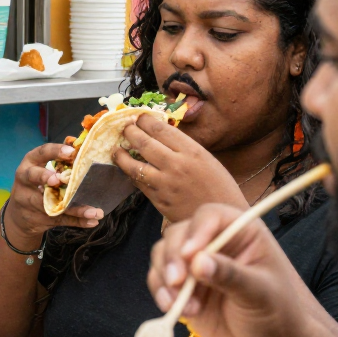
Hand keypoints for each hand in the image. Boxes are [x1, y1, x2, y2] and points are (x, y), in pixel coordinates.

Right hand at [5, 142, 103, 241]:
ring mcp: (28, 201)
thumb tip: (79, 143)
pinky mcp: (37, 218)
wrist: (19, 216)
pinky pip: (59, 220)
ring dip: (74, 209)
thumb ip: (59, 159)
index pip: (40, 153)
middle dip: (43, 177)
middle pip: (32, 176)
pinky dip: (77, 221)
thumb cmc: (36, 184)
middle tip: (57, 180)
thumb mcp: (41, 168)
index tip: (70, 152)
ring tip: (94, 212)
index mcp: (30, 163)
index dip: (55, 151)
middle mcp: (25, 180)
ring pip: (50, 204)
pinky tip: (91, 222)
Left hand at [113, 113, 246, 222]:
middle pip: (144, 142)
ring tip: (116, 148)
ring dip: (121, 154)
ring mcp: (165, 184)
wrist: (221, 219)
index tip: (139, 117)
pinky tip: (127, 168)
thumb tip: (160, 135)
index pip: (160, 129)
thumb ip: (184, 148)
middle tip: (125, 128)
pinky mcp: (158, 200)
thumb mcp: (207, 160)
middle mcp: (176, 165)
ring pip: (133, 164)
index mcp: (192, 151)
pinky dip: (130, 173)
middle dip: (129, 132)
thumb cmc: (219, 187)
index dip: (144, 120)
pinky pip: (138, 183)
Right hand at [148, 203, 317, 336]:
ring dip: (165, 278)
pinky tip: (175, 309)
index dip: (197, 231)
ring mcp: (194, 264)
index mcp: (241, 233)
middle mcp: (214, 242)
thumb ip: (231, 276)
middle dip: (173, 257)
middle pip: (179, 234)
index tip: (190, 255)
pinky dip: (161, 293)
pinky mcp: (182, 286)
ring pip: (163, 254)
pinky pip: (158, 280)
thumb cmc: (277, 313)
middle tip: (177, 282)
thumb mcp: (260, 293)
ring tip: (184, 305)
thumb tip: (198, 263)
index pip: (211, 216)